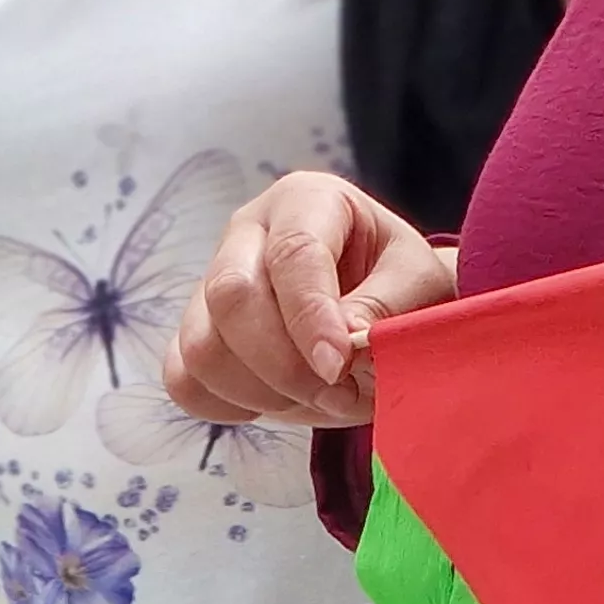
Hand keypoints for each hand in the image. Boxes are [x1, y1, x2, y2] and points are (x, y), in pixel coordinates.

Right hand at [165, 172, 456, 429]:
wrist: (382, 307)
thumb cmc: (401, 285)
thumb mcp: (419, 284)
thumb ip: (388, 308)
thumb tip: (344, 339)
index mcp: (306, 199)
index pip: (292, 252)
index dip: (311, 316)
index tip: (339, 366)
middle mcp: (246, 231)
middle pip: (231, 295)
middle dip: (284, 363)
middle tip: (338, 393)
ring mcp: (211, 281)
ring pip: (202, 346)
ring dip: (262, 391)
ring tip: (319, 399)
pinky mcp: (195, 331)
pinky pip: (184, 379)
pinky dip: (227, 404)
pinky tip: (276, 402)